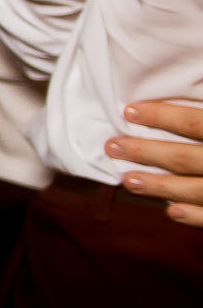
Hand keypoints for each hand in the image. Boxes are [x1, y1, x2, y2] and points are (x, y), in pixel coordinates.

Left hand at [110, 100, 202, 226]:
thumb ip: (202, 117)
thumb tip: (189, 92)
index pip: (192, 123)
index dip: (161, 116)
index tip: (129, 112)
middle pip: (183, 157)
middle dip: (145, 152)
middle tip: (112, 146)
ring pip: (195, 189)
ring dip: (159, 186)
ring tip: (128, 181)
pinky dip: (193, 215)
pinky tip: (170, 211)